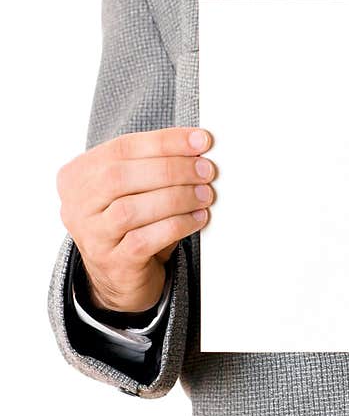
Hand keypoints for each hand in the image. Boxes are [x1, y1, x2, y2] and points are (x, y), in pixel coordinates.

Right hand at [57, 128, 215, 311]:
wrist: (120, 275)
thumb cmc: (132, 222)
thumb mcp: (134, 188)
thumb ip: (155, 165)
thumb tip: (198, 146)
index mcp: (78, 175)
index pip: (122, 147)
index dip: (165, 141)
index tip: (200, 140)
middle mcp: (76, 205)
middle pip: (120, 176)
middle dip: (171, 169)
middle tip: (205, 171)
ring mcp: (91, 236)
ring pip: (130, 209)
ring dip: (177, 198)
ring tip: (205, 195)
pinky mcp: (112, 262)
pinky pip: (145, 240)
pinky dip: (177, 225)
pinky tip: (198, 218)